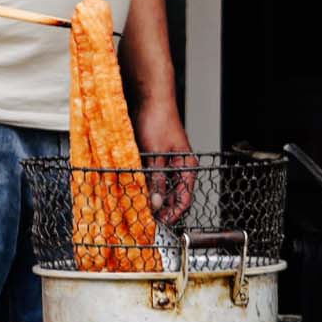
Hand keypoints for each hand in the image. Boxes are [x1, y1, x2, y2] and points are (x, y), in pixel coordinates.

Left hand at [136, 95, 197, 224]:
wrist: (149, 98)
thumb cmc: (158, 120)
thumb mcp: (155, 154)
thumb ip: (156, 180)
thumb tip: (156, 203)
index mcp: (186, 166)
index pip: (184, 199)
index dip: (173, 213)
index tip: (160, 223)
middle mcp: (179, 166)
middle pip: (172, 195)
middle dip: (161, 208)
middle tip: (146, 218)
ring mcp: (166, 162)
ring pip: (160, 187)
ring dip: (151, 196)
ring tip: (139, 206)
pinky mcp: (154, 157)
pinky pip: (151, 177)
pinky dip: (144, 184)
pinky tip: (135, 190)